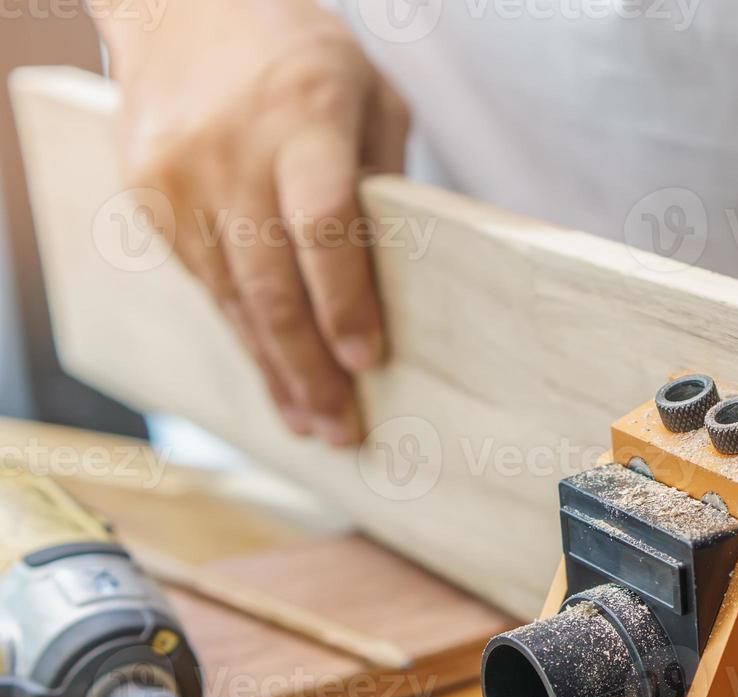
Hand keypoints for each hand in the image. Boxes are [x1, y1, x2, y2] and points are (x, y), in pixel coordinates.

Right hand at [98, 0, 409, 444]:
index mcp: (303, 118)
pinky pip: (205, 284)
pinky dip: (242, 334)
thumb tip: (404, 271)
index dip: (345, 301)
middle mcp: (233, 154)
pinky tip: (271, 373)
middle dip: (309, 368)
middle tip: (343, 429)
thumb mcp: (367, 90)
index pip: (324, 227)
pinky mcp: (150, 200)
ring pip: (233, 299)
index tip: (368, 360)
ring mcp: (181, 180)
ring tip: (313, 424)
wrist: (180, 5)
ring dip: (274, 369)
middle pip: (271, 283)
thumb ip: (383, 174)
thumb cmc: (296, 52)